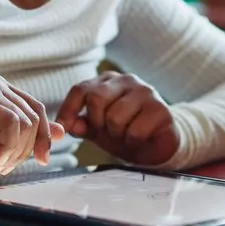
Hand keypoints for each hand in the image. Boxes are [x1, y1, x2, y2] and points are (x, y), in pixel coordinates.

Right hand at [0, 72, 63, 172]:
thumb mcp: (0, 139)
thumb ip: (28, 132)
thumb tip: (61, 131)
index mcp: (0, 87)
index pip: (36, 108)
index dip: (42, 136)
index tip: (41, 160)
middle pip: (33, 115)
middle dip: (26, 148)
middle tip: (7, 168)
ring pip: (24, 121)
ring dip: (14, 152)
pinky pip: (11, 123)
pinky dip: (7, 147)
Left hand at [56, 72, 179, 165]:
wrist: (159, 145)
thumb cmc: (126, 132)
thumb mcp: (98, 129)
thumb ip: (80, 124)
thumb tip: (63, 125)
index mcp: (108, 81)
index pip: (80, 89)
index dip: (68, 110)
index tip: (63, 128)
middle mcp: (127, 80)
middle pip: (96, 98)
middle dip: (98, 123)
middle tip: (108, 132)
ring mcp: (146, 92)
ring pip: (115, 117)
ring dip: (117, 134)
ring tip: (127, 134)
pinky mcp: (161, 109)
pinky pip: (135, 130)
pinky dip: (133, 141)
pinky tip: (141, 138)